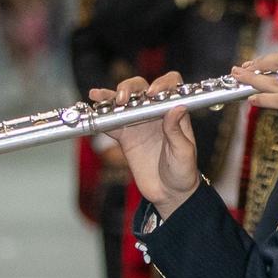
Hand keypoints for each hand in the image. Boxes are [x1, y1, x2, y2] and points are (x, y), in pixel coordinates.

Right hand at [90, 72, 200, 217]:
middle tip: (124, 100)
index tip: (153, 94)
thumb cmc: (183, 172)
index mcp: (174, 113)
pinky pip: (111, 121)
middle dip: (131, 88)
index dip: (162, 84)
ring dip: (113, 96)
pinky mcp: (125, 136)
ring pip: (124, 102)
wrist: (169, 193)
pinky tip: (93, 103)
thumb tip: (177, 107)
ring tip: (102, 97)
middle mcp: (155, 114)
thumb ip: (177, 131)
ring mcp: (139, 123)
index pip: (170, 87)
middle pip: (141, 89)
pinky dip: (101, 113)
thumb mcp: (184, 153)